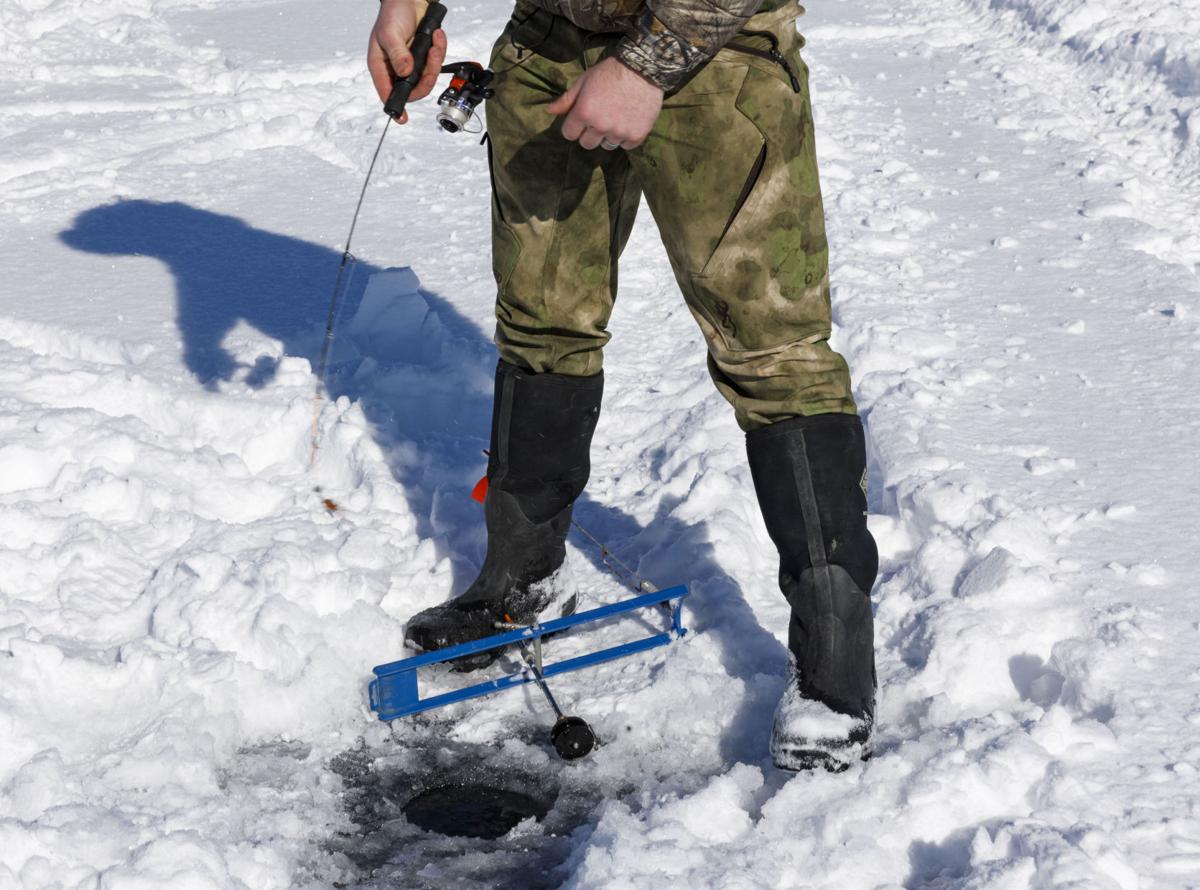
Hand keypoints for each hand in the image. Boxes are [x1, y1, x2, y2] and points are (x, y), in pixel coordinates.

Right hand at [368, 0, 447, 123]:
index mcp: (381, 66)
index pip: (387, 92)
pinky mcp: (425, 60)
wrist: (409, 1)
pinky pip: (436, 65)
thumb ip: (397, 53)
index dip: (395, 106)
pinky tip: (437, 36)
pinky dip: (440, 50)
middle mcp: (397, 70)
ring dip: (435, 60)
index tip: (401, 117)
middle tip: (432, 56)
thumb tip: (405, 72)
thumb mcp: (389, 33)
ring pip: (428, 78)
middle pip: (414, 90)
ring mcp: (412, 66)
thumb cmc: (392, 15)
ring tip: (435, 40)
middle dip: (427, 76)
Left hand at [546, 57, 663, 149]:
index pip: (569, 134)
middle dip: (590, 133)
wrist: (643, 68)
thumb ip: (567, 99)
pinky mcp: (636, 135)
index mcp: (584, 112)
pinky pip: (625, 145)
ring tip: (616, 118)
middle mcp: (601, 126)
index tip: (581, 119)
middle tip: (600, 118)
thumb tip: (549, 111)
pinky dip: (626, 137)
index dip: (574, 126)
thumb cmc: (610, 72)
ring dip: (608, 136)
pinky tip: (628, 121)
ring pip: (606, 146)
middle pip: (586, 144)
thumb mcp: (584, 81)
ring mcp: (619, 132)